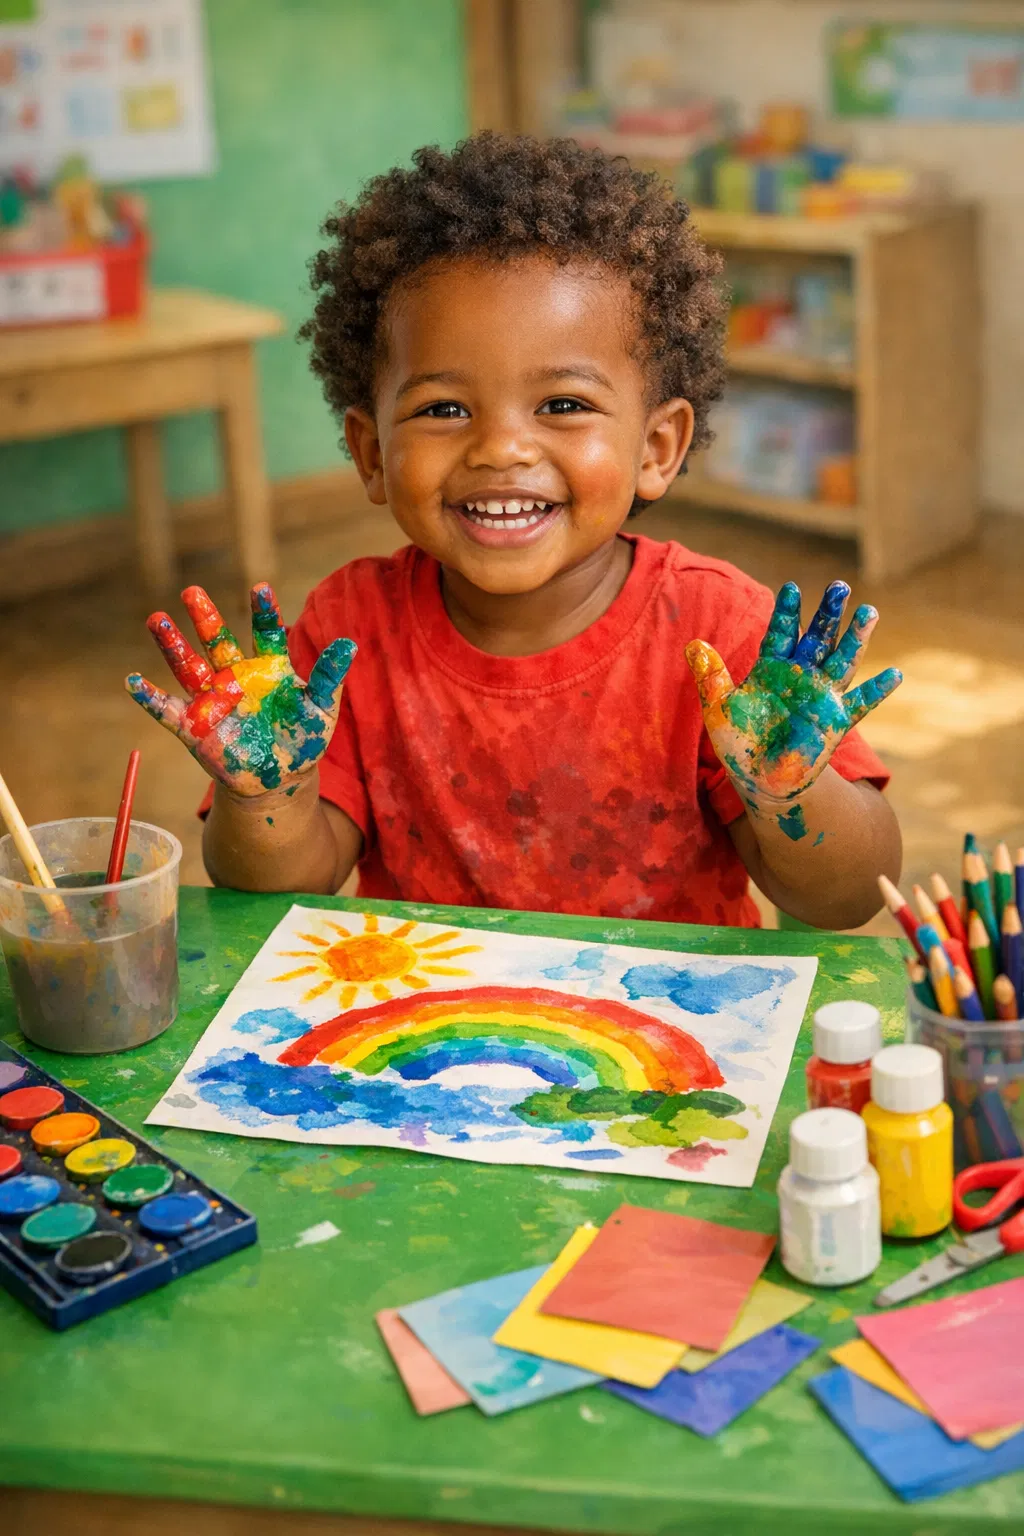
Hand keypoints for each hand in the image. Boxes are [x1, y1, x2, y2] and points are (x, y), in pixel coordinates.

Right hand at [126, 583, 355, 796]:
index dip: (263, 611)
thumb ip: (329, 677)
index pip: (266, 633)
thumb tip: (349, 644)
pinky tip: (133, 682)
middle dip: (206, 618)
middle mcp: (236, 677)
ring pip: (188, 666)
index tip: (260, 587)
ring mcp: (213, 700)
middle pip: (218, 641)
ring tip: (156, 619)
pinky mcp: (194, 727)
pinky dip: (150, 698)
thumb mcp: (321, 709)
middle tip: (192, 591)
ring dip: (172, 644)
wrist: (280, 779)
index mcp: (268, 668)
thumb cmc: (303, 739)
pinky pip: (167, 711)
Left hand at [685, 580, 900, 805]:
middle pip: (818, 637)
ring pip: (842, 661)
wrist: (758, 779)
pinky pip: (860, 703)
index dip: (787, 612)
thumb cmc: (737, 742)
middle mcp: (800, 676)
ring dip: (855, 638)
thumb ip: (711, 677)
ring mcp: (820, 696)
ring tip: (868, 612)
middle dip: (828, 614)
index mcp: (772, 668)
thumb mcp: (720, 708)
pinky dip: (877, 690)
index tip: (791, 588)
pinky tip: (895, 674)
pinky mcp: (835, 722)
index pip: (781, 632)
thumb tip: (693, 644)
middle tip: (839, 587)